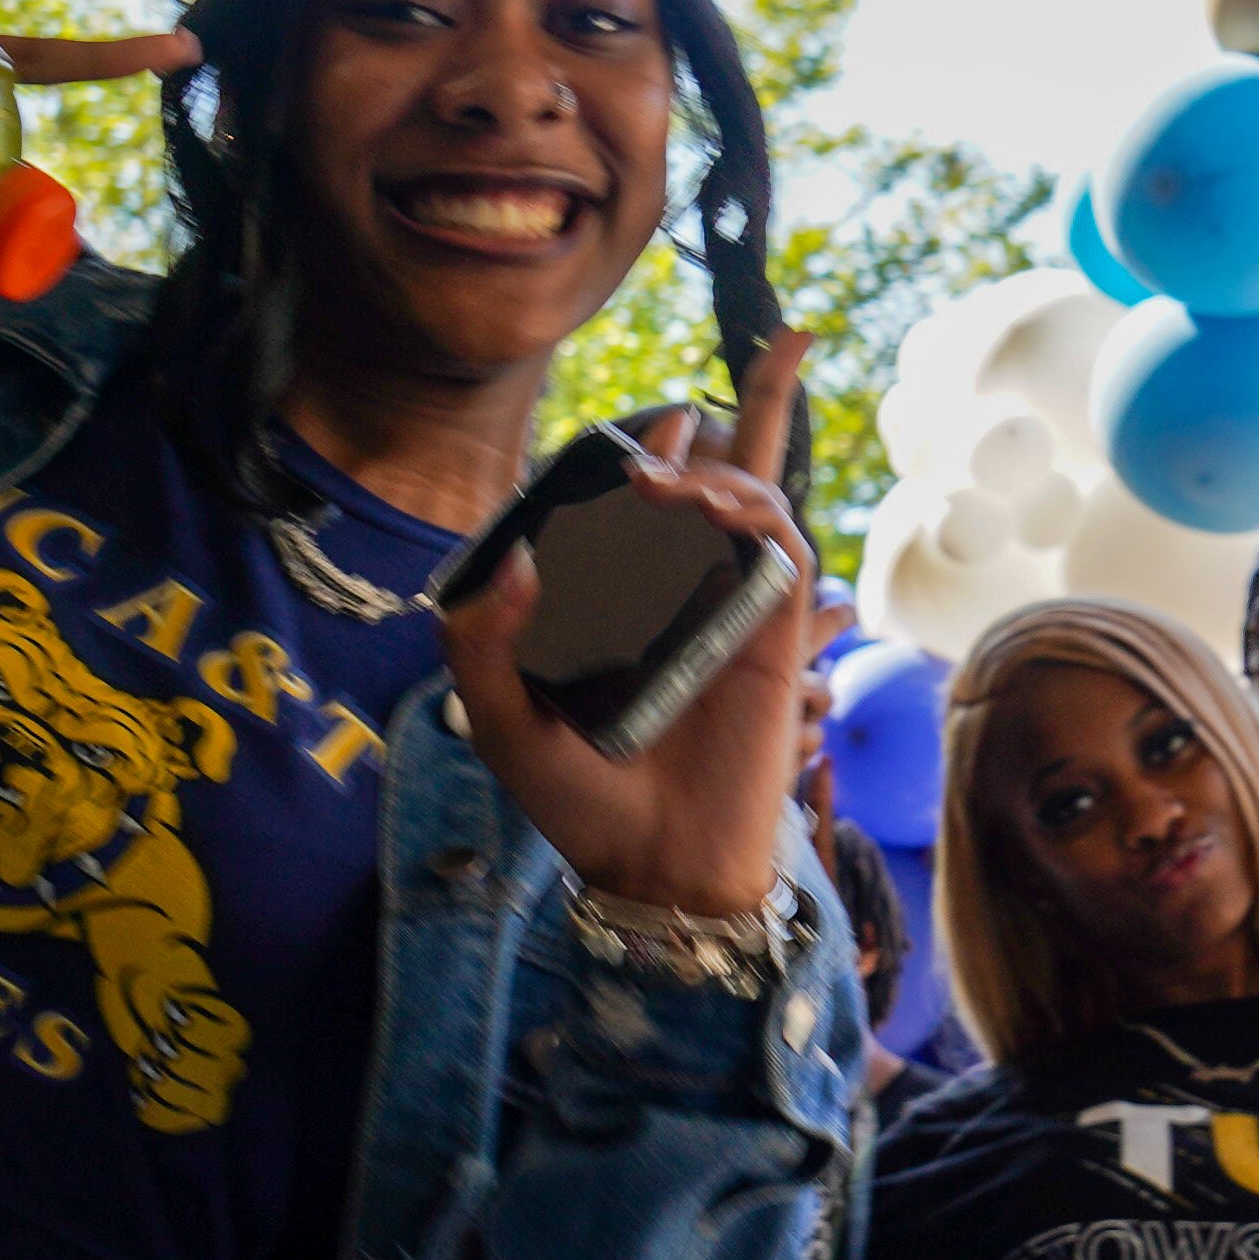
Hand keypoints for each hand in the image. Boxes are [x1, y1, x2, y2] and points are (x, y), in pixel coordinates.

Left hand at [443, 335, 818, 921]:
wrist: (649, 863)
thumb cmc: (576, 799)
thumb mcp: (498, 719)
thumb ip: (478, 643)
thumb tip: (512, 560)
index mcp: (615, 603)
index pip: (632, 506)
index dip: (639, 454)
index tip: (623, 437)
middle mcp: (676, 593)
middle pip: (716, 481)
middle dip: (732, 416)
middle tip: (701, 396)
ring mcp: (727, 606)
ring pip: (748, 500)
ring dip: (718, 470)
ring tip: (662, 481)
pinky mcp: (773, 630)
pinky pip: (780, 546)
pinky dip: (754, 507)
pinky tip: (709, 506)